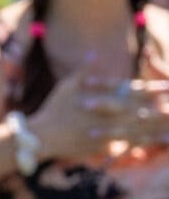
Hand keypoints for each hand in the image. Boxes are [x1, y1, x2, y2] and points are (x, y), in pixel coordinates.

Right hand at [26, 69, 159, 161]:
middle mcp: (110, 115)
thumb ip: (85, 71)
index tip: (168, 86)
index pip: (135, 91)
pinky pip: (128, 144)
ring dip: (158, 127)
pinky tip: (157, 143)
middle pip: (143, 110)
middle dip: (162, 108)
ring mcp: (109, 131)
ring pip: (140, 128)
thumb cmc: (54, 109)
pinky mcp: (105, 145)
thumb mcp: (67, 85)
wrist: (42, 136)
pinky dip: (144, 142)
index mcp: (104, 98)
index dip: (153, 88)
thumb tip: (93, 52)